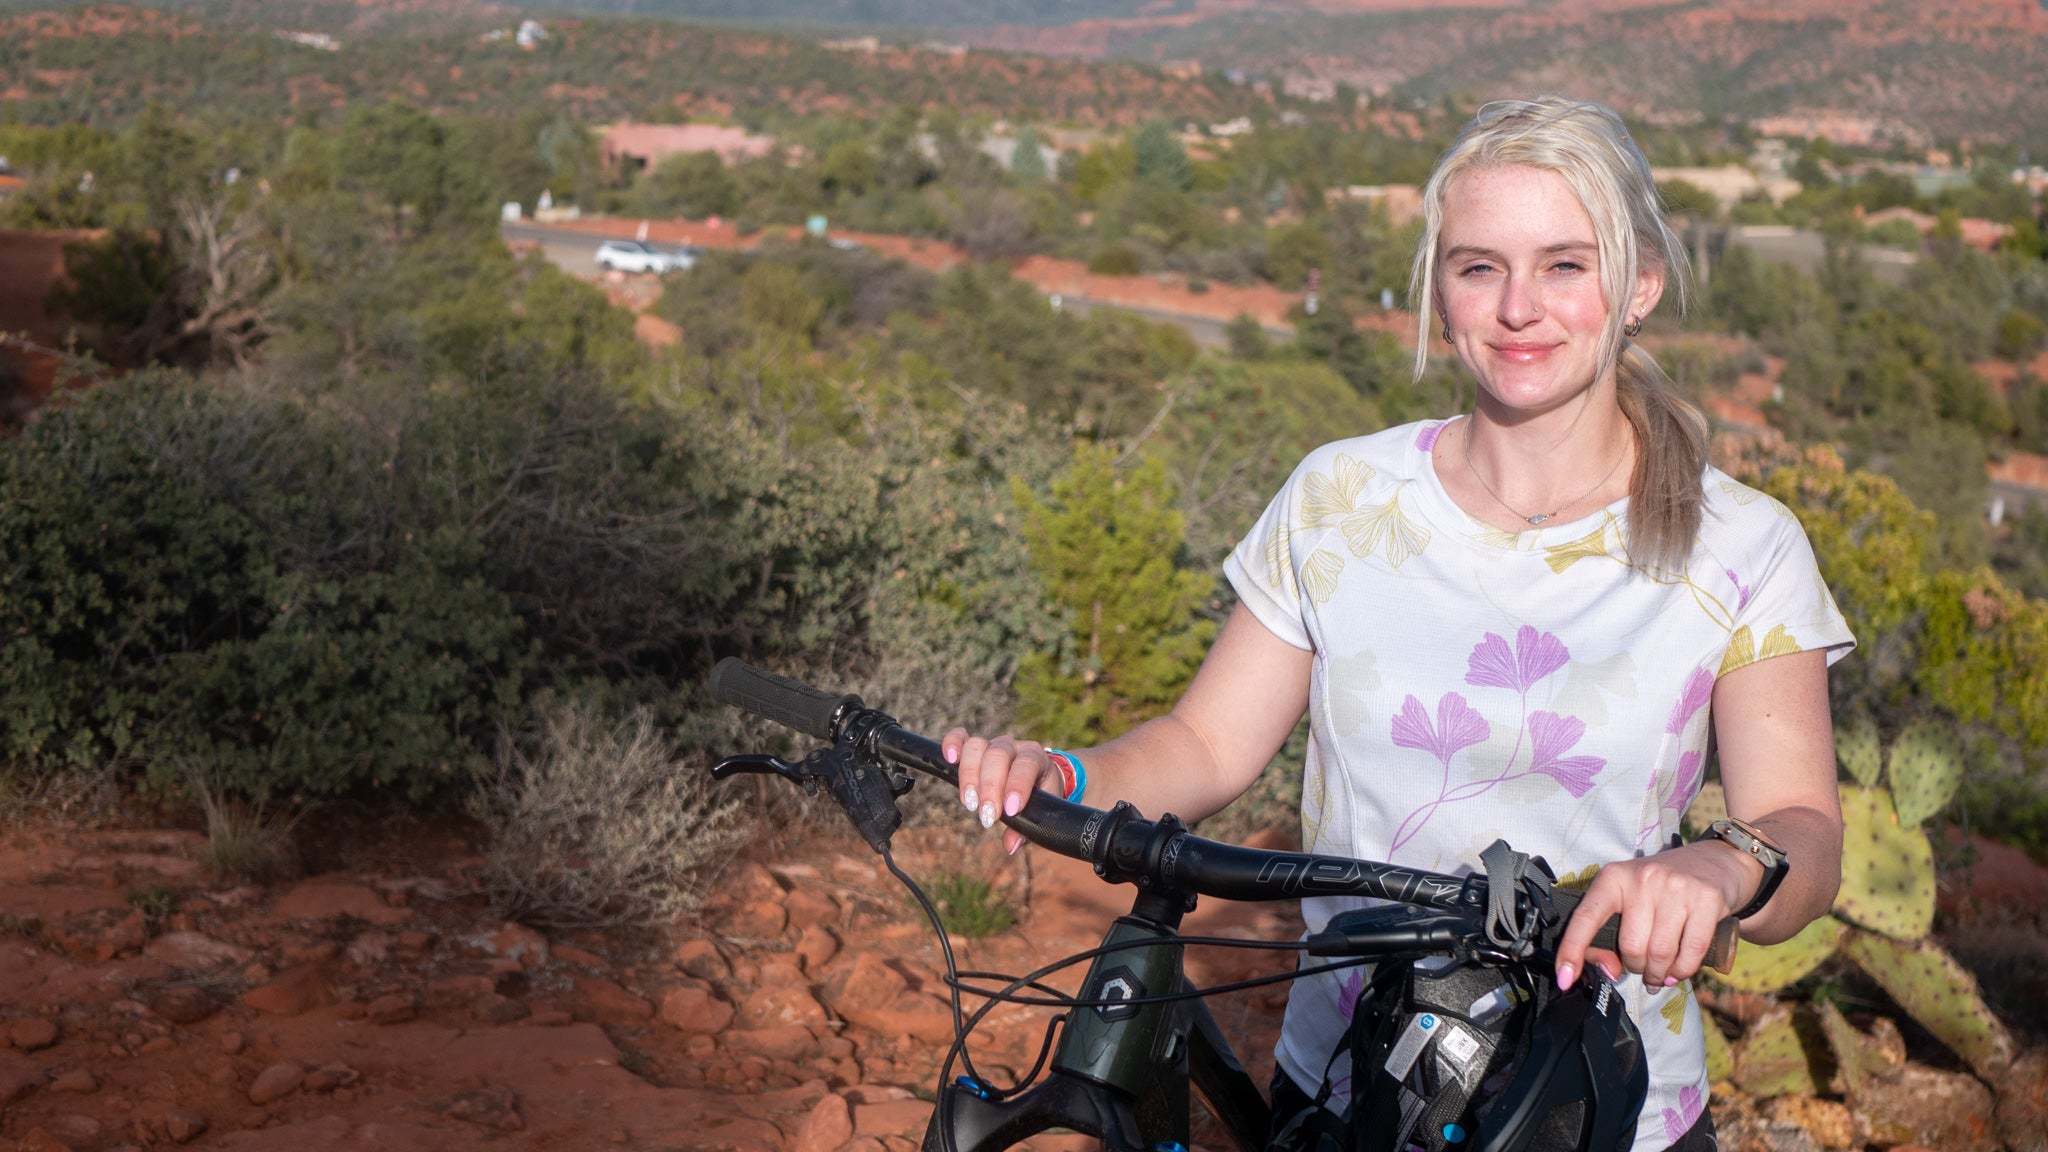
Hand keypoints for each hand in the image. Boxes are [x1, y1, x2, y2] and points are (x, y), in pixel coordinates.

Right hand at [940, 729, 1057, 855]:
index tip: (1010, 811)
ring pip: (976, 747)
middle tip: (987, 816)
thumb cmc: (1039, 796)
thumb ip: (1027, 828)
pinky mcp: (973, 747)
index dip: (1017, 786)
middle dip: (990, 787)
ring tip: (968, 803)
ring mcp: (992, 745)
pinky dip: (952, 743)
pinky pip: (960, 737)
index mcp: (1036, 757)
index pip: (1026, 764)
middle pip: (998, 755)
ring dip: (969, 775)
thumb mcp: (1041, 812)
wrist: (1039, 779)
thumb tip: (1010, 845)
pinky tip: (949, 758)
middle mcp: (1013, 747)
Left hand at [1554, 843, 1752, 990]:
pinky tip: (1679, 972)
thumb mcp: (1629, 899)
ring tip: (1660, 974)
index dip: (1572, 950)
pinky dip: (1683, 971)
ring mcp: (1676, 887)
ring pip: (1660, 954)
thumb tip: (1610, 971)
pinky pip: (1691, 953)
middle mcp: (1642, 878)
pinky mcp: (1706, 900)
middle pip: (1631, 946)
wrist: (1715, 863)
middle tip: (1643, 968)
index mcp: (1613, 877)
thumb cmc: (1662, 888)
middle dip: (1636, 968)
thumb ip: (1609, 935)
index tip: (1564, 978)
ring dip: (1659, 974)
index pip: (1586, 916)